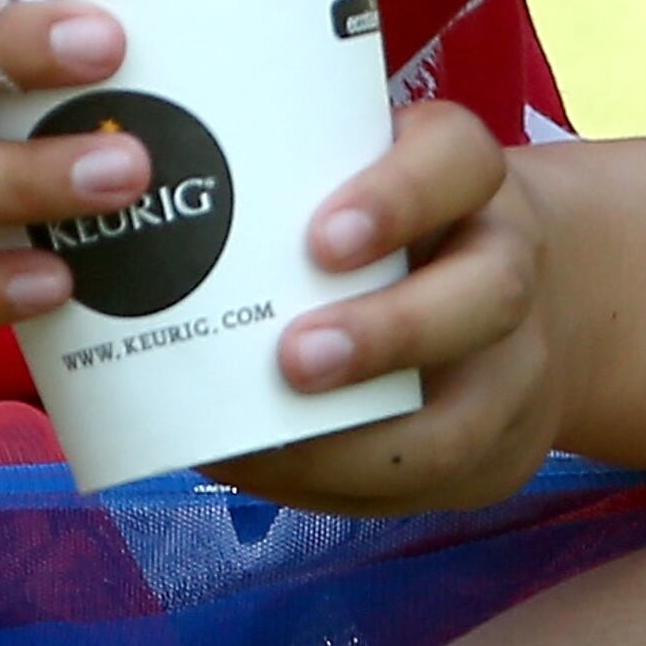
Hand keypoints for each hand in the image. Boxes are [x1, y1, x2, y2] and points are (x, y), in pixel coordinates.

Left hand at [203, 107, 558, 515]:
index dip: (398, 198)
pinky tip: (268, 470)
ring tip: (271, 448)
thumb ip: (276, 180)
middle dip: (389, 334)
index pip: (458, 159)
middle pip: (489, 292)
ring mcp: (515, 366)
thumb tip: (131, 207)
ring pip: (474, 414)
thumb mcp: (350, 174)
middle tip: (294, 359)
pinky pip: (436, 485)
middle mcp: (505, 265)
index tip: (320, 238)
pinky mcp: (495, 450)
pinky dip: (345, 486)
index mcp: (464, 178)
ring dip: (367, 443)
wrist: (501, 307)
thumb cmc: (379, 227)